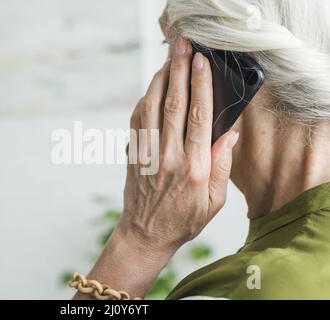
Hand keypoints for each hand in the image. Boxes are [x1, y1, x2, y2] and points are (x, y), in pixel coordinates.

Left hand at [117, 38, 239, 257]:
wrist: (146, 233)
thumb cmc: (183, 219)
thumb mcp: (214, 201)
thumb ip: (222, 167)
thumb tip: (229, 135)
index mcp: (193, 168)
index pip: (197, 117)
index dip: (199, 85)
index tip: (201, 62)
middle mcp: (168, 157)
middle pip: (173, 104)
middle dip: (178, 71)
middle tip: (183, 47)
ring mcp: (146, 154)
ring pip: (151, 108)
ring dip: (159, 80)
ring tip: (168, 59)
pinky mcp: (133, 154)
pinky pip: (137, 121)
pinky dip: (144, 100)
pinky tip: (152, 88)